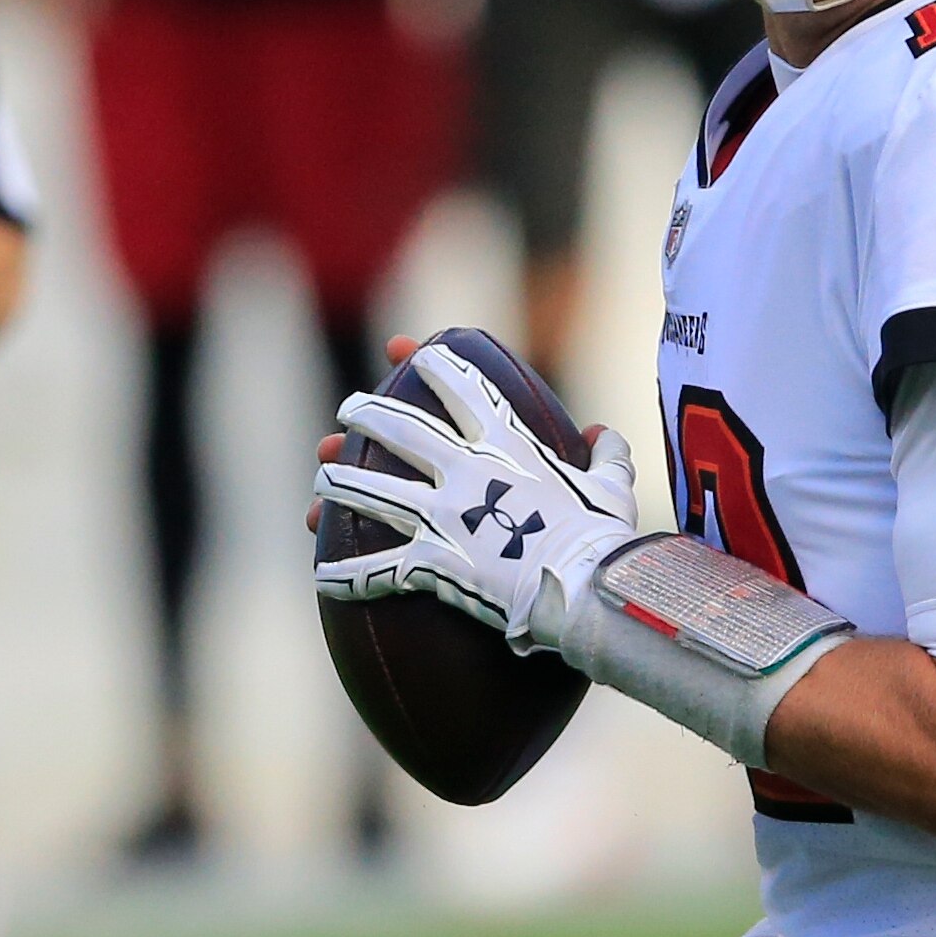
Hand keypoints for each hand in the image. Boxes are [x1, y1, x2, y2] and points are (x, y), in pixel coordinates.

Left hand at [312, 342, 641, 655]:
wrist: (582, 584)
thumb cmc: (602, 536)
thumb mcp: (613, 487)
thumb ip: (609, 456)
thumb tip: (605, 433)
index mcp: (508, 447)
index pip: (465, 392)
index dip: (435, 368)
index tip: (411, 352)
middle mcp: (465, 471)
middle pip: (403, 432)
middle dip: (369, 415)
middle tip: (348, 408)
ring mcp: (442, 515)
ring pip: (375, 492)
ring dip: (342, 481)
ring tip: (323, 473)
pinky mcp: (431, 561)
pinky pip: (379, 571)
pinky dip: (347, 577)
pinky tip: (321, 577)